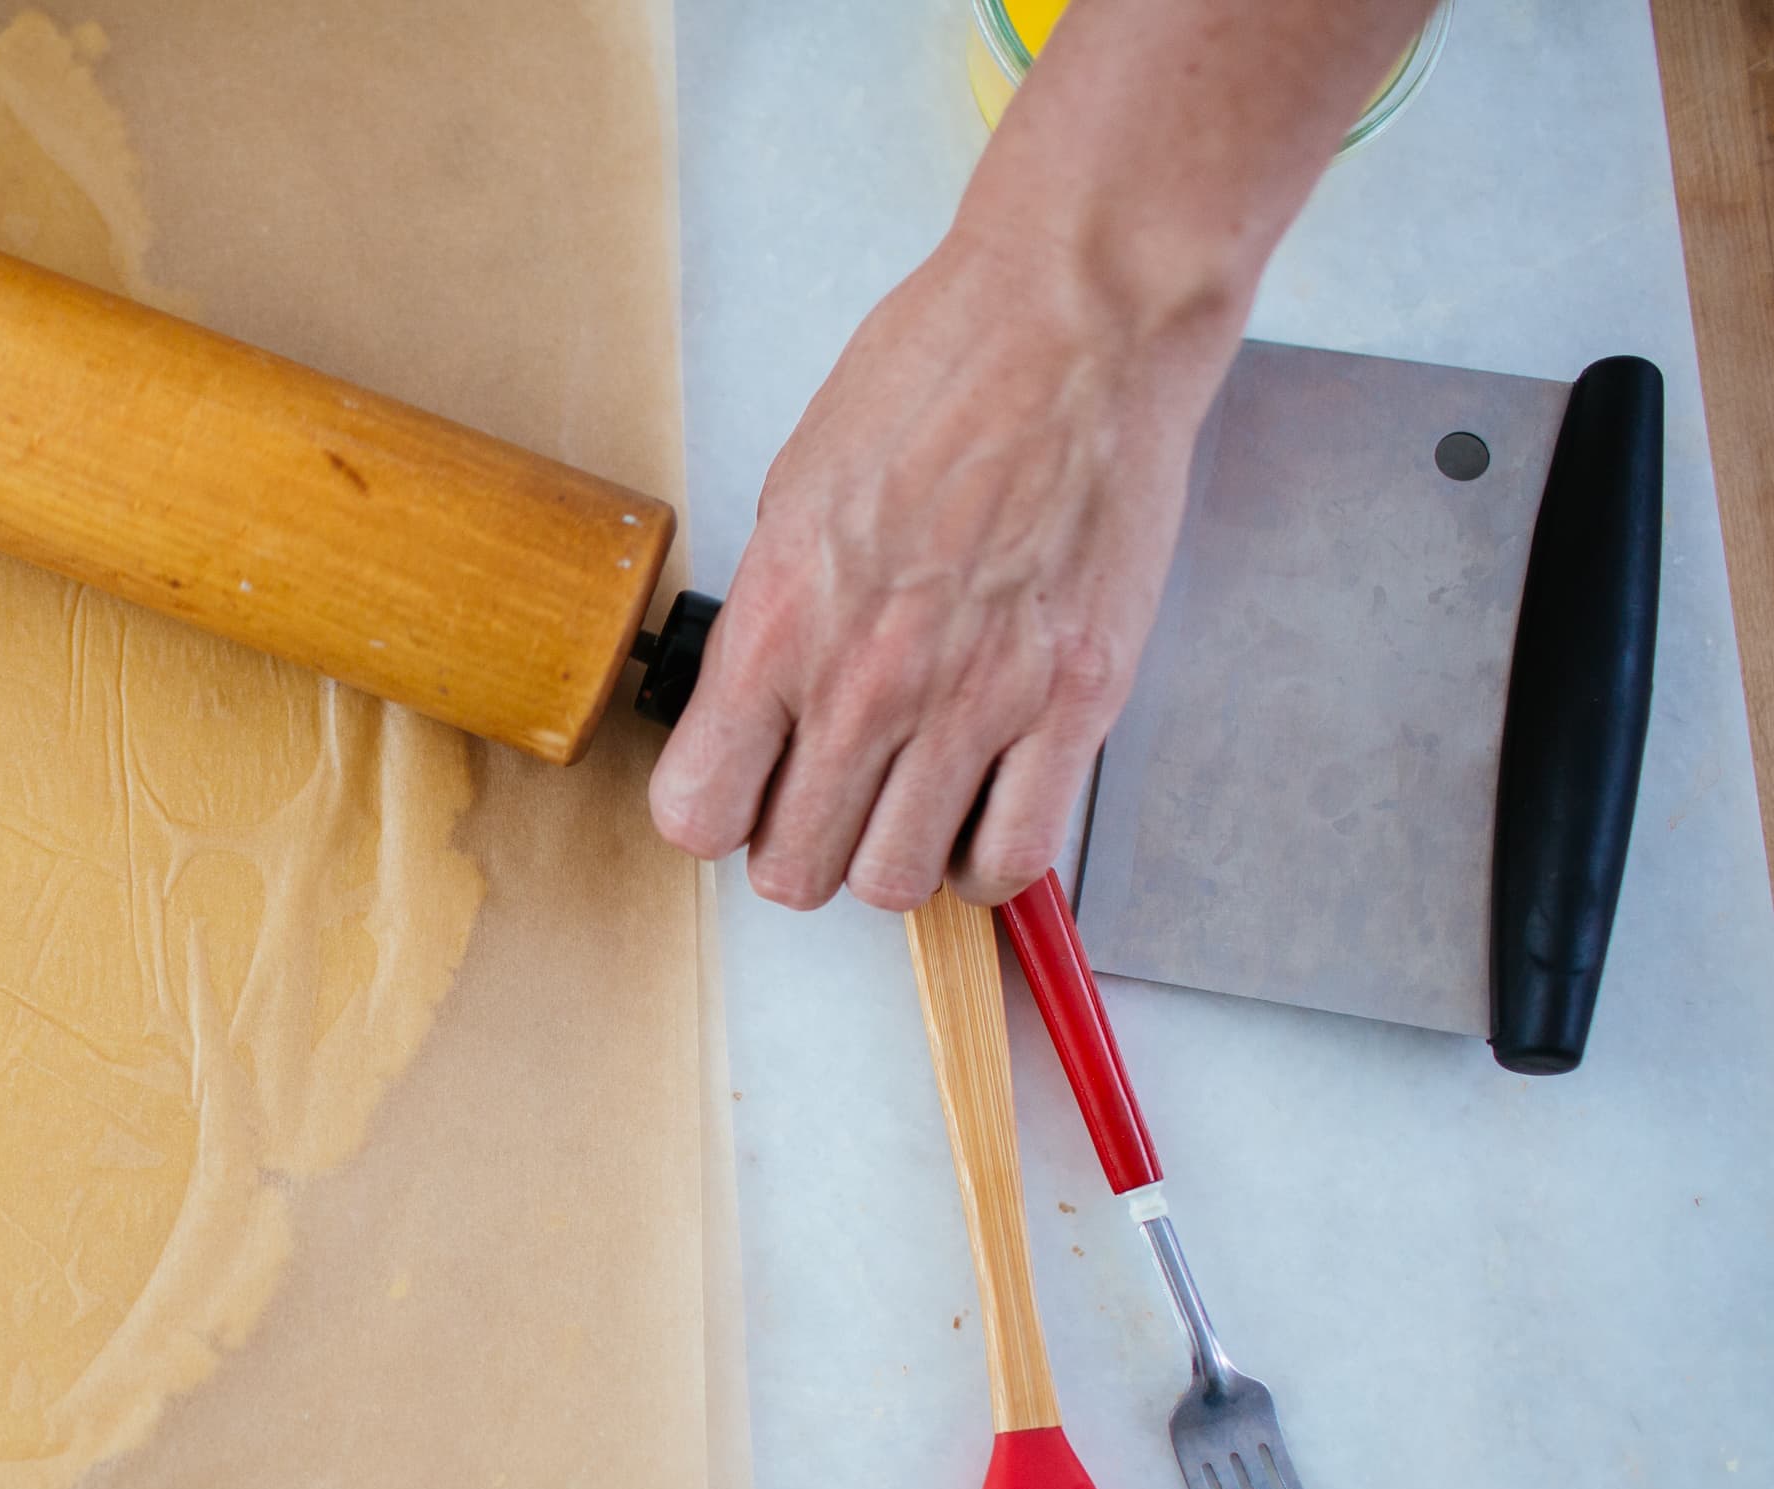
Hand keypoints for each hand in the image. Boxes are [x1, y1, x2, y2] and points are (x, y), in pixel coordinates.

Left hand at [647, 221, 1235, 912]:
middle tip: (829, 799)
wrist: (1077, 320)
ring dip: (894, 856)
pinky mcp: (1073, 702)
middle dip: (802, 846)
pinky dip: (990, 855)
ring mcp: (975, 698)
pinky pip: (1014, 856)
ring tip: (909, 798)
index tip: (742, 790)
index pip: (697, 814)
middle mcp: (867, 680)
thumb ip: (775, 618)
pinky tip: (982, 803)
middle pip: (795, 870)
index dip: (716, 815)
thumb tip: (755, 709)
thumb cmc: (939, 375)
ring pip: (897, 882)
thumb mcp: (796, 493)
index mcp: (779, 624)